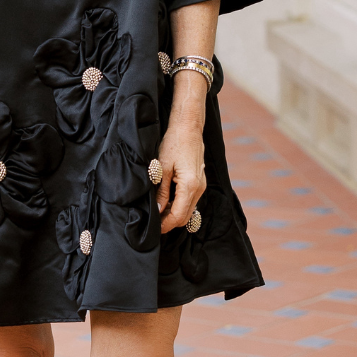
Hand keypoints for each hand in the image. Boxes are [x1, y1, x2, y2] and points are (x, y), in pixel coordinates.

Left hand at [156, 119, 205, 233]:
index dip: (166, 225)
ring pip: (189, 209)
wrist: (188, 127)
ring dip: (175, 213)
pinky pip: (191, 200)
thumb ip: (161, 192)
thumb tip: (159, 210)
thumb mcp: (162, 168)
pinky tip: (168, 200)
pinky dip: (180, 205)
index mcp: (189, 185)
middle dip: (171, 222)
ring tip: (159, 212)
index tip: (155, 229)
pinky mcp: (200, 181)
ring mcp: (202, 185)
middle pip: (186, 216)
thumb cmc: (174, 143)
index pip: (178, 215)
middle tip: (155, 223)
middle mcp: (199, 188)